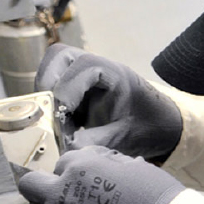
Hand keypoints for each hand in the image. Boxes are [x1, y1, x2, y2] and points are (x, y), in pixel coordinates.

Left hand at [15, 146, 184, 203]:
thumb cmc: (158, 202)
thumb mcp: (135, 168)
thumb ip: (107, 163)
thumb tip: (98, 161)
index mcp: (79, 166)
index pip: (61, 163)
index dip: (72, 173)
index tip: (84, 184)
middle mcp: (60, 192)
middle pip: (29, 186)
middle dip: (42, 190)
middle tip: (61, 200)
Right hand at [38, 44, 183, 161]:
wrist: (158, 125)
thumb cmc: (147, 127)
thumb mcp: (126, 137)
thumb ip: (99, 141)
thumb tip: (70, 146)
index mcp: (116, 74)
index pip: (83, 65)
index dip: (66, 88)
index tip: (61, 115)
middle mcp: (97, 66)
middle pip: (59, 57)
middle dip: (48, 87)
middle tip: (52, 116)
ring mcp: (84, 72)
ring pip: (51, 69)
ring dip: (45, 94)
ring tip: (58, 122)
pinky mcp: (74, 83)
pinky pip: (51, 83)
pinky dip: (48, 101)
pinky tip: (62, 123)